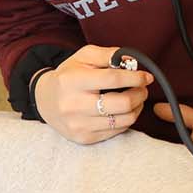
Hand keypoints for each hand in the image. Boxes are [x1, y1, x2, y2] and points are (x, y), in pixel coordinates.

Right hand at [33, 44, 151, 144]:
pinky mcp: (84, 138)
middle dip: (140, 94)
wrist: (45, 100)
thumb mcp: (84, 57)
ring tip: (136, 98)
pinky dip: (126, 119)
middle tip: (143, 88)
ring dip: (137, 107)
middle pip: (122, 103)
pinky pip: (117, 131)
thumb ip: (108, 54)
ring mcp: (78, 124)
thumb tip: (132, 61)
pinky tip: (123, 110)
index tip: (147, 76)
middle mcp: (73, 105)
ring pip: (124, 120)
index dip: (135, 78)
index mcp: (72, 81)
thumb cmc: (69, 75)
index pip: (113, 79)